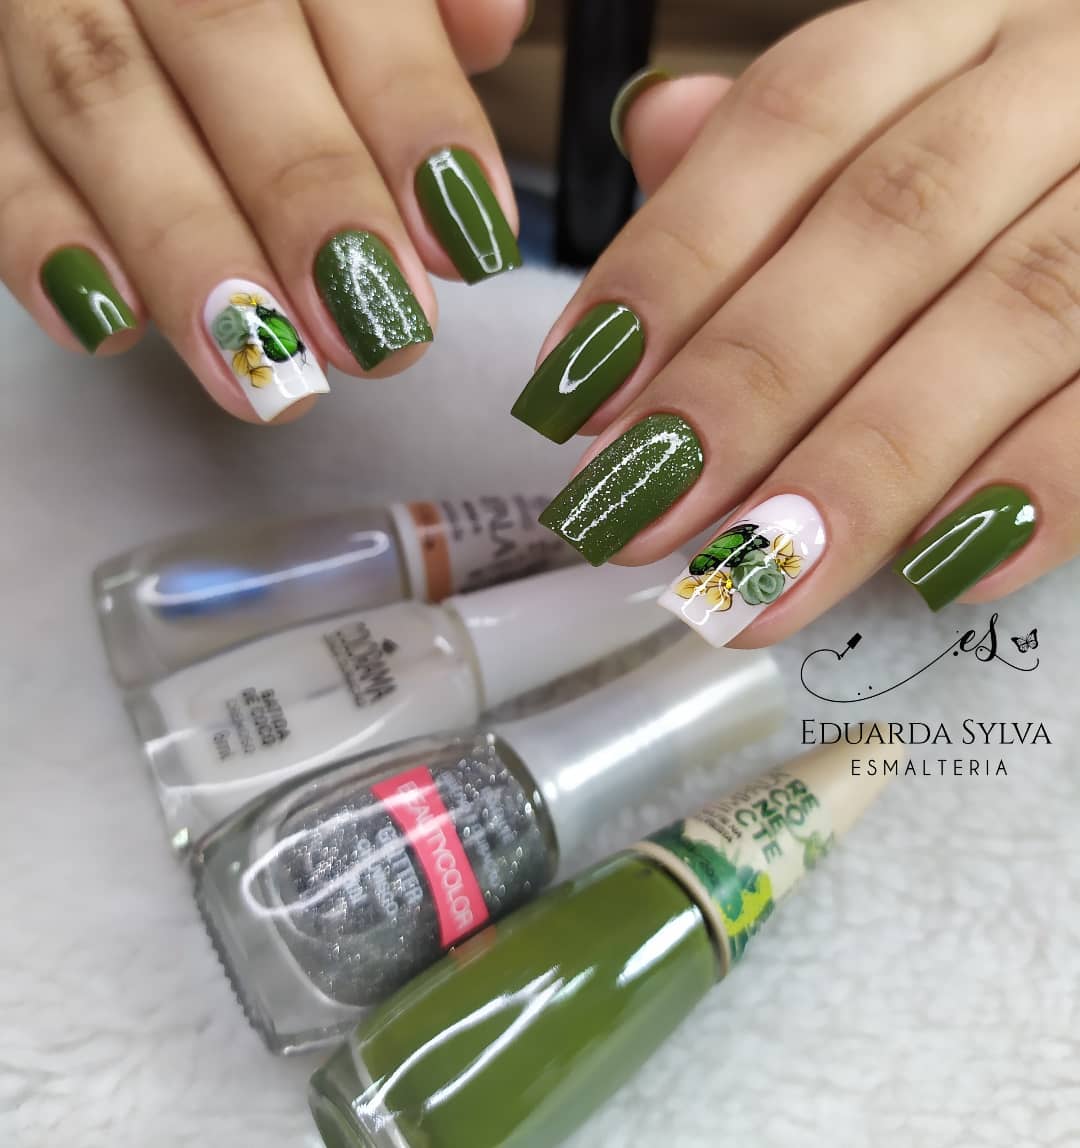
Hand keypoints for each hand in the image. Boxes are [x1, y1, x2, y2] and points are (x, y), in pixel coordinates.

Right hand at [0, 0, 524, 421]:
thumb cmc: (285, 0)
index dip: (414, 114)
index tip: (468, 245)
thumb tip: (492, 24)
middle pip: (221, 28)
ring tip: (267, 376)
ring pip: (95, 95)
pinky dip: (38, 236)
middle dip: (307, 195)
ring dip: (186, 247)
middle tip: (378, 334)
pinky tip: (111, 329)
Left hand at [515, 0, 1079, 643]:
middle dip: (748, 383)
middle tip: (643, 511)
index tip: (579, 394)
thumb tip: (652, 133)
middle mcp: (1059, 80)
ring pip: (1012, 315)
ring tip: (757, 575)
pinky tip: (934, 570)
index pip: (794, 116)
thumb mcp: (901, 124)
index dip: (675, 258)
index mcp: (954, 31)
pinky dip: (1038, 490)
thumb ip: (777, 156)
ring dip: (866, 466)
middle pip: (891, 221)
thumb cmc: (1014, 172)